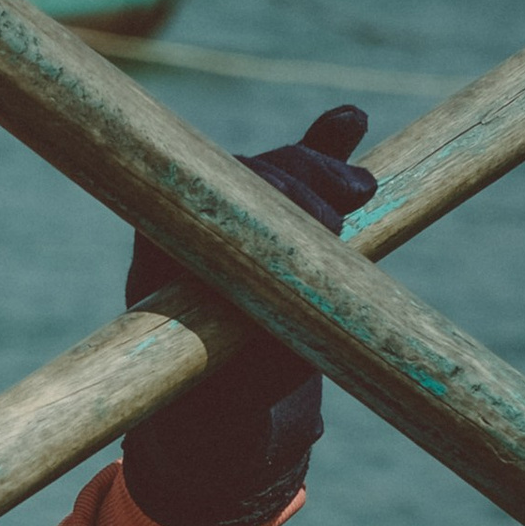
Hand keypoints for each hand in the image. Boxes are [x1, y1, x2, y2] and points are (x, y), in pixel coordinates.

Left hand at [120, 105, 377, 525]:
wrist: (226, 403)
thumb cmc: (220, 405)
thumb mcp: (237, 392)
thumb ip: (260, 363)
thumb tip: (290, 370)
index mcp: (163, 263)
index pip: (194, 199)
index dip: (247, 193)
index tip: (290, 208)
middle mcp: (194, 229)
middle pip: (241, 174)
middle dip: (294, 179)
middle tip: (339, 213)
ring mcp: (236, 216)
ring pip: (275, 170)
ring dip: (320, 167)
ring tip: (361, 189)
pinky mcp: (278, 214)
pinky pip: (300, 171)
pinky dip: (326, 150)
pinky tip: (350, 120)